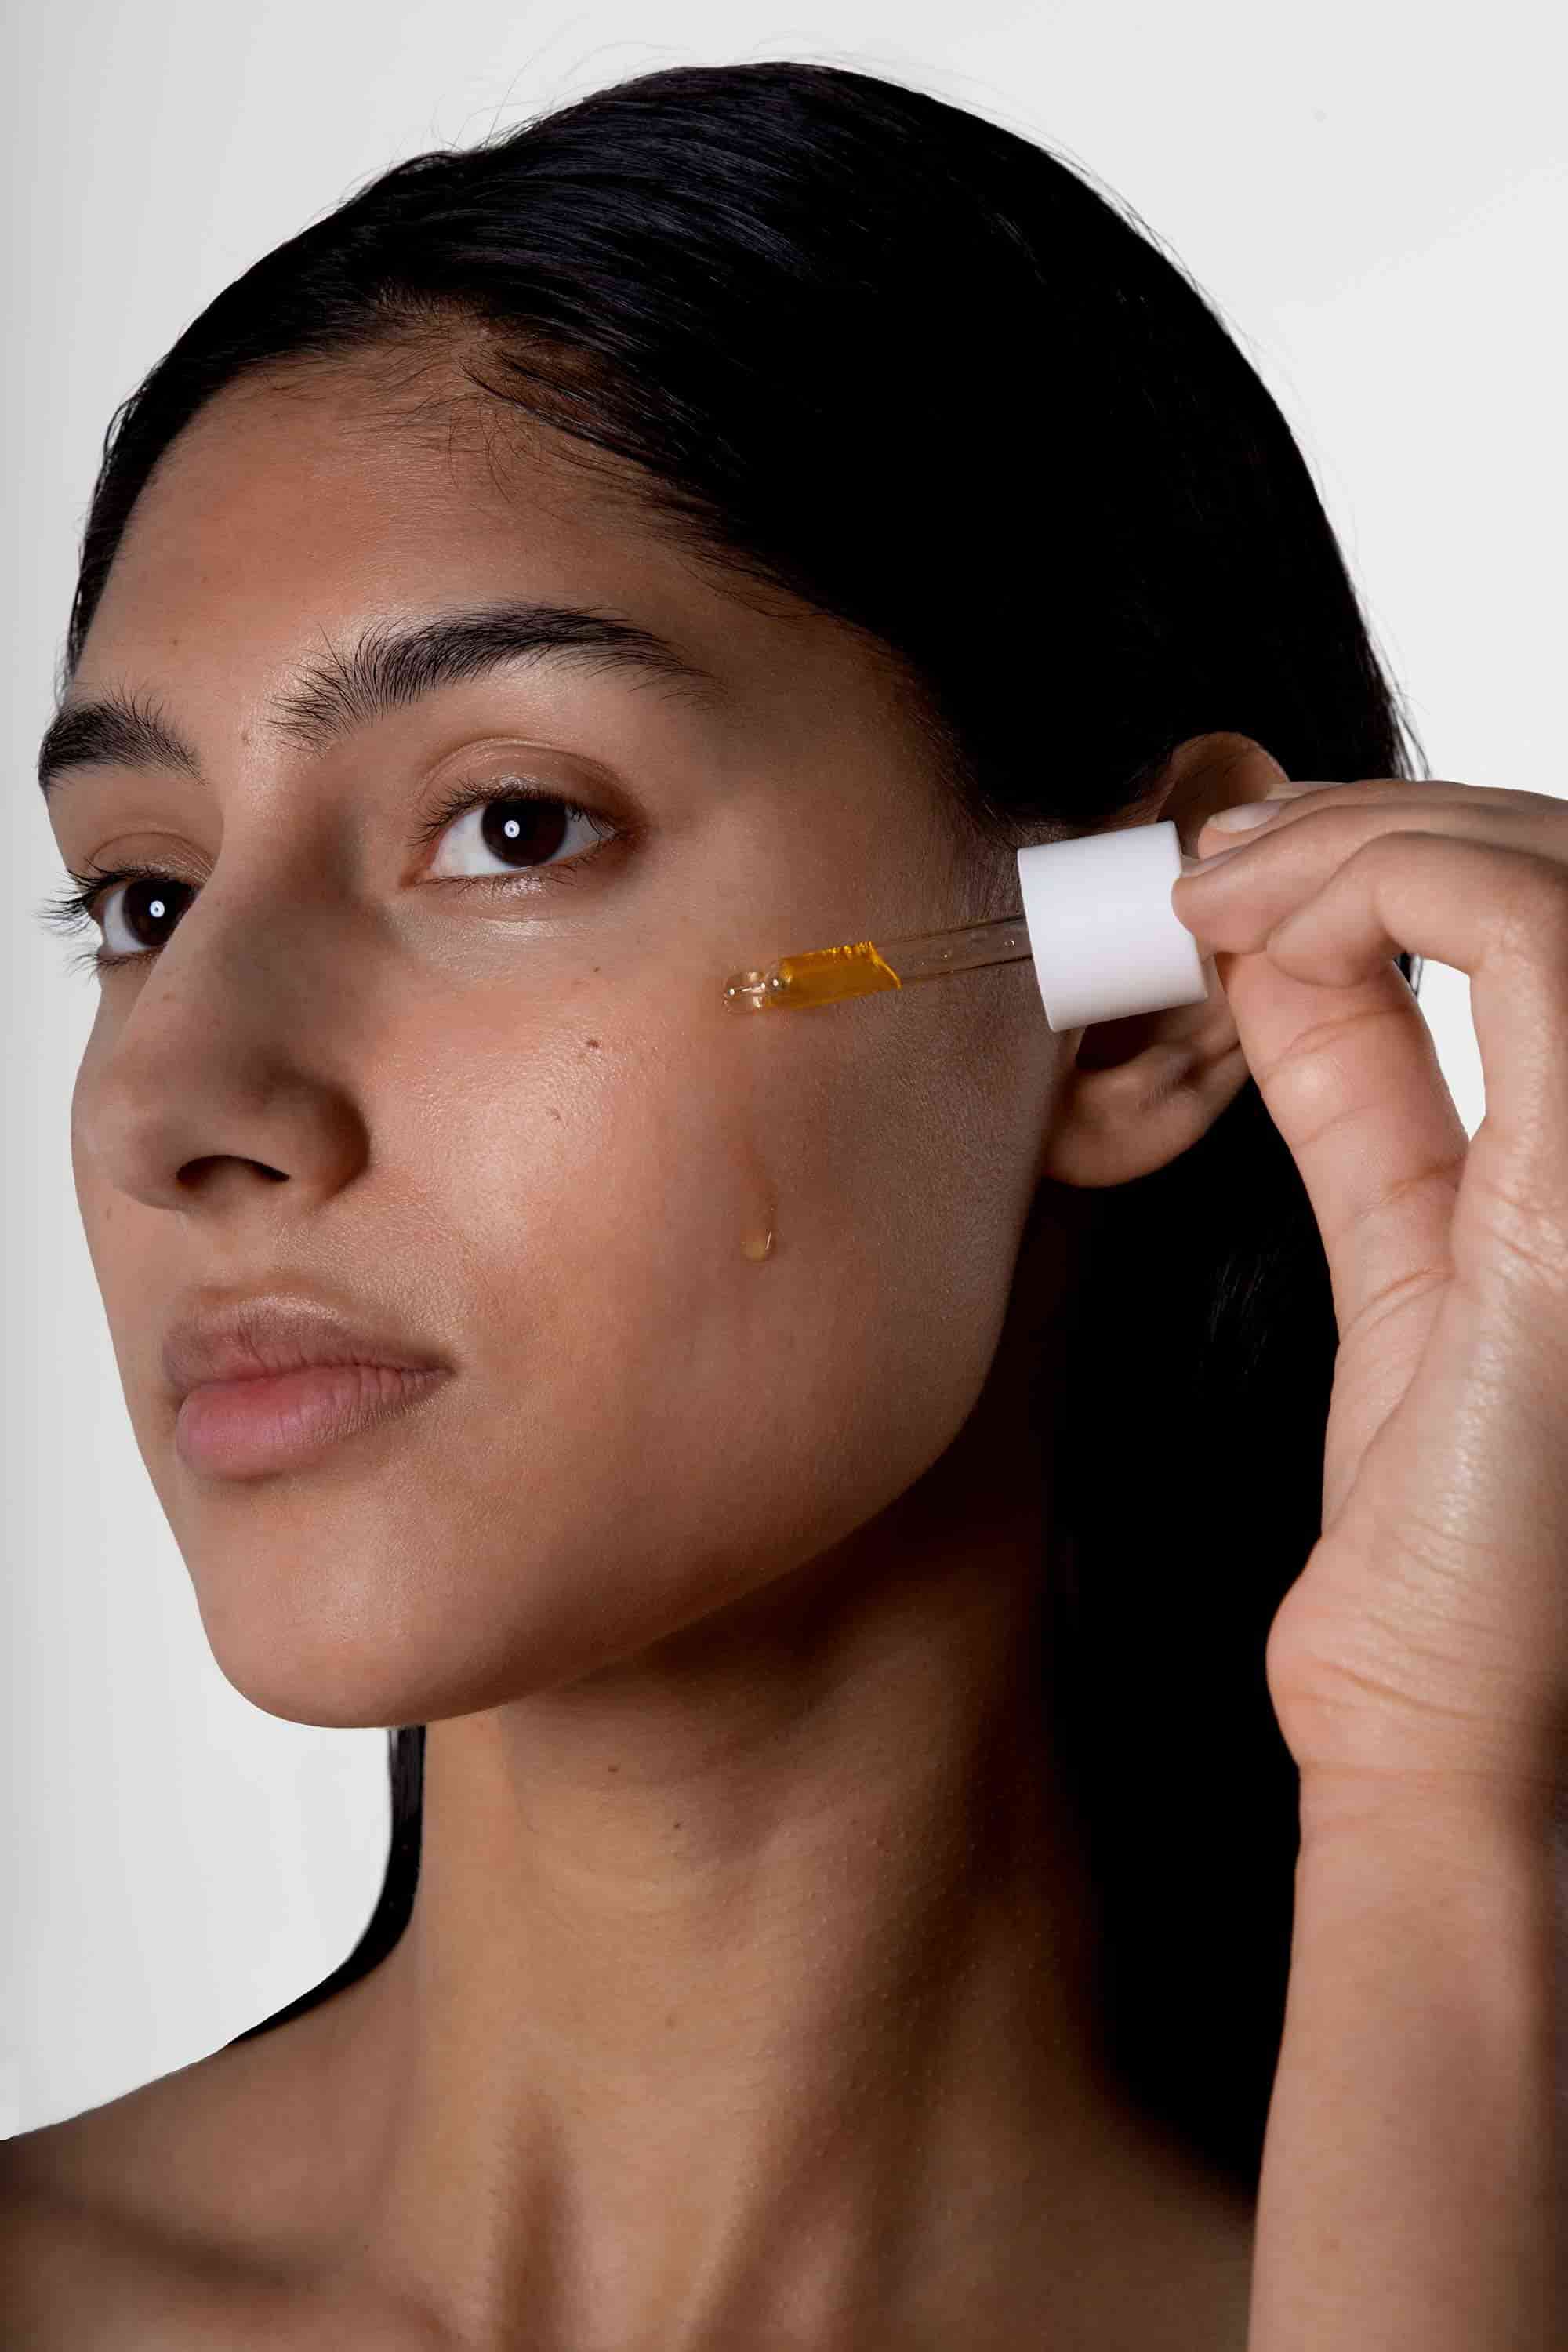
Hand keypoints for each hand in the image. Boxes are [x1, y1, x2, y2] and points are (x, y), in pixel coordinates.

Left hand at [1170, 770, 1567, 1826]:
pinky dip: (1381, 883)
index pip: (1554, 909)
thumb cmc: (1439, 1533)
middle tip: (1215, 860)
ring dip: (1365, 837)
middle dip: (1378, 823)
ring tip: (1218, 887)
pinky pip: (1528, 932)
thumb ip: (1366, 1089)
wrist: (1449, 1724)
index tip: (1242, 876)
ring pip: (1550, 863)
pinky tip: (1254, 933)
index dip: (1406, 848)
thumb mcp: (1402, 1249)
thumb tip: (1282, 950)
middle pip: (1562, 858)